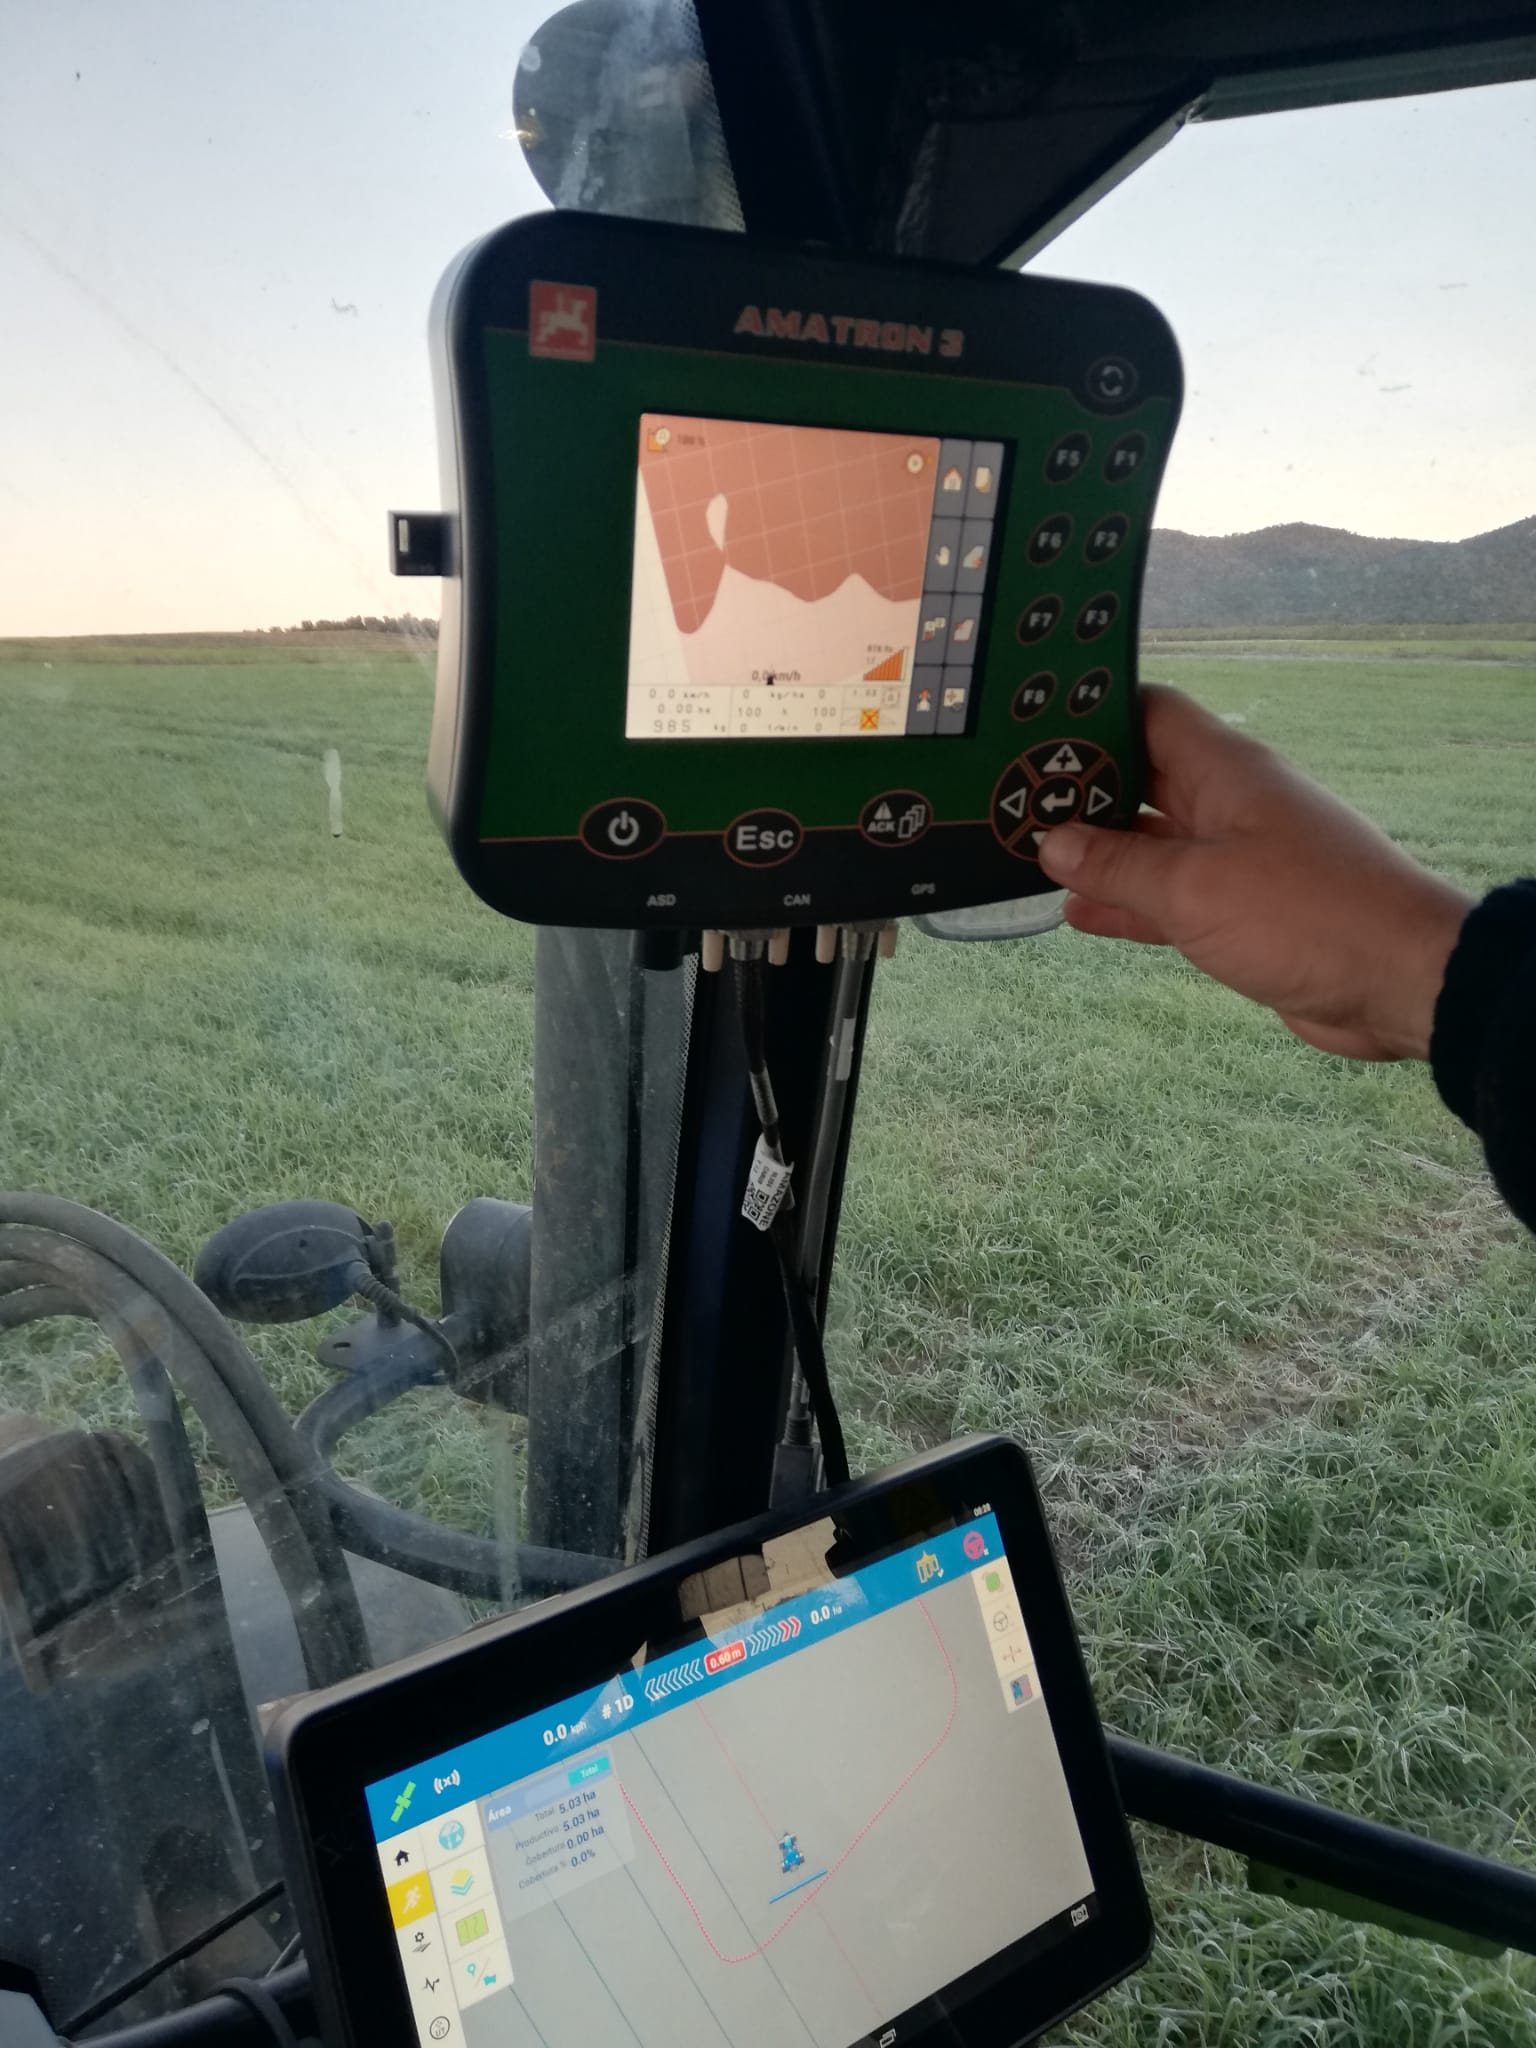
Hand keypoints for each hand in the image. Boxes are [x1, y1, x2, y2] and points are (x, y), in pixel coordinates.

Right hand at [1037, 685, 1472, 1060]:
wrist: (1399, 981)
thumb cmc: (1305, 915)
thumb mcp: (1195, 887)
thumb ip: (1118, 865)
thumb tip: (1051, 841)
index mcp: (1223, 771)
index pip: (1148, 712)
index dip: (1090, 712)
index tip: (1028, 727)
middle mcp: (1227, 804)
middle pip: (1140, 777)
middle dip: (1078, 787)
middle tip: (1004, 796)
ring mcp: (1235, 858)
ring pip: (1149, 842)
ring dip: (1096, 851)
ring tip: (1025, 853)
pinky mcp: (1240, 911)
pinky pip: (1168, 896)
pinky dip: (1127, 902)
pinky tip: (1077, 911)